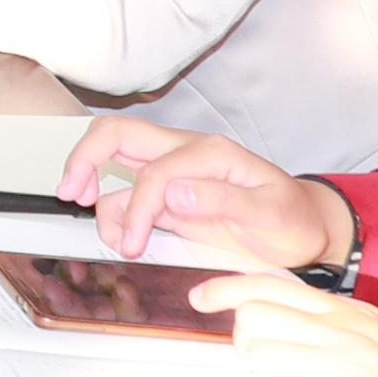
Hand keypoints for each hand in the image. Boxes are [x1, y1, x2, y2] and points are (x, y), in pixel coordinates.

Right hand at [67, 115, 351, 266]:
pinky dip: (110, 208)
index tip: (132, 242)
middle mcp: (185, 154)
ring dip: (95, 186)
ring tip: (95, 220)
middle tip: (69, 191)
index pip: (155, 170)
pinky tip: (116, 231)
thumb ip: (223, 201)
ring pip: (115, 159)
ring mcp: (174, 173)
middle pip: (118, 134)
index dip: (137, 207)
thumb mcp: (270, 214)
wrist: (308, 231)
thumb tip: (174, 192)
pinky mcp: (170, 197)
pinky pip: (126, 191)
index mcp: (210, 153)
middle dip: (85, 157)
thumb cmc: (293, 219)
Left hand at [199, 272, 377, 376]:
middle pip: (256, 318)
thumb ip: (342, 323)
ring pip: (262, 356)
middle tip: (259, 362)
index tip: (200, 297)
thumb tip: (295, 324)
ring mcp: (342, 365)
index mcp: (349, 310)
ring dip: (260, 376)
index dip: (227, 288)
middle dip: (243, 342)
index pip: (272, 285)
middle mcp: (340, 330)